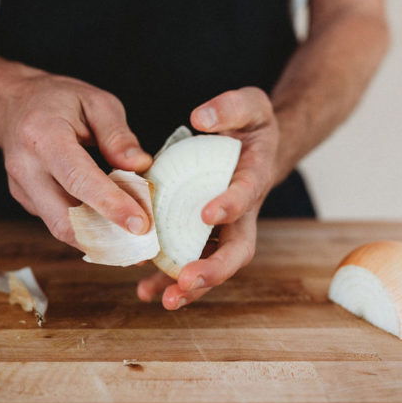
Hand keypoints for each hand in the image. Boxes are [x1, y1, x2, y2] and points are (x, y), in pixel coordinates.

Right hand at [0, 72, 152, 245]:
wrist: (12, 104)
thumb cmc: (57, 99)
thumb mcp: (95, 101)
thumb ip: (118, 135)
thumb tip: (140, 166)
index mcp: (43, 135)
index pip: (78, 179)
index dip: (110, 205)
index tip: (140, 224)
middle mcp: (25, 167)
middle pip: (64, 218)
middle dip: (107, 237)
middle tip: (145, 242)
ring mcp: (22, 188)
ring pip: (62, 228)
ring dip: (100, 239)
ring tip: (134, 241)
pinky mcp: (26, 201)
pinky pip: (59, 223)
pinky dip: (88, 229)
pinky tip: (112, 224)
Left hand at [137, 86, 280, 308]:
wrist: (256, 146)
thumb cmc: (250, 125)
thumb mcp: (250, 103)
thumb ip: (230, 107)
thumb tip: (200, 118)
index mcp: (253, 177)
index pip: (247, 194)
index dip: (230, 205)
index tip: (207, 213)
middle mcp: (243, 212)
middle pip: (237, 250)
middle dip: (214, 269)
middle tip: (187, 281)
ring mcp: (225, 229)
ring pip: (213, 265)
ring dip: (191, 286)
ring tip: (164, 299)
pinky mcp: (203, 235)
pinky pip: (190, 261)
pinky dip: (169, 278)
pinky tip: (145, 291)